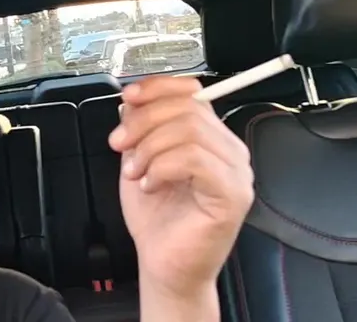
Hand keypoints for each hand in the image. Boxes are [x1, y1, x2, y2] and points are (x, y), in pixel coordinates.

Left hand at [108, 75, 252, 302]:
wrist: (164, 268)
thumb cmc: (157, 220)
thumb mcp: (141, 159)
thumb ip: (141, 128)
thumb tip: (133, 99)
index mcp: (212, 139)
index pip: (193, 94)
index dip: (158, 88)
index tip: (128, 98)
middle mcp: (231, 152)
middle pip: (188, 109)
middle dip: (144, 121)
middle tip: (119, 143)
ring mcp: (236, 174)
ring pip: (189, 131)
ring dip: (149, 148)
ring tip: (135, 173)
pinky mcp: (232, 196)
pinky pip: (195, 160)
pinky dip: (162, 168)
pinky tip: (151, 186)